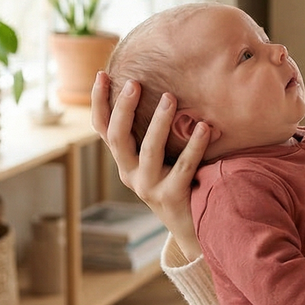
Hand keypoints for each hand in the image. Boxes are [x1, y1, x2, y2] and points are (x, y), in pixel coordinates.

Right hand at [90, 72, 208, 258]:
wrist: (193, 229)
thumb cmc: (180, 185)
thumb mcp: (160, 161)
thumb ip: (154, 135)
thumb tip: (163, 90)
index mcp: (124, 163)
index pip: (103, 130)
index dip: (99, 103)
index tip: (101, 75)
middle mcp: (130, 175)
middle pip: (117, 138)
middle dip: (123, 108)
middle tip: (135, 83)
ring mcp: (149, 188)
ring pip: (148, 150)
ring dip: (159, 122)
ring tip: (170, 97)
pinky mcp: (173, 197)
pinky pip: (184, 166)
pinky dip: (195, 145)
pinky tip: (205, 127)